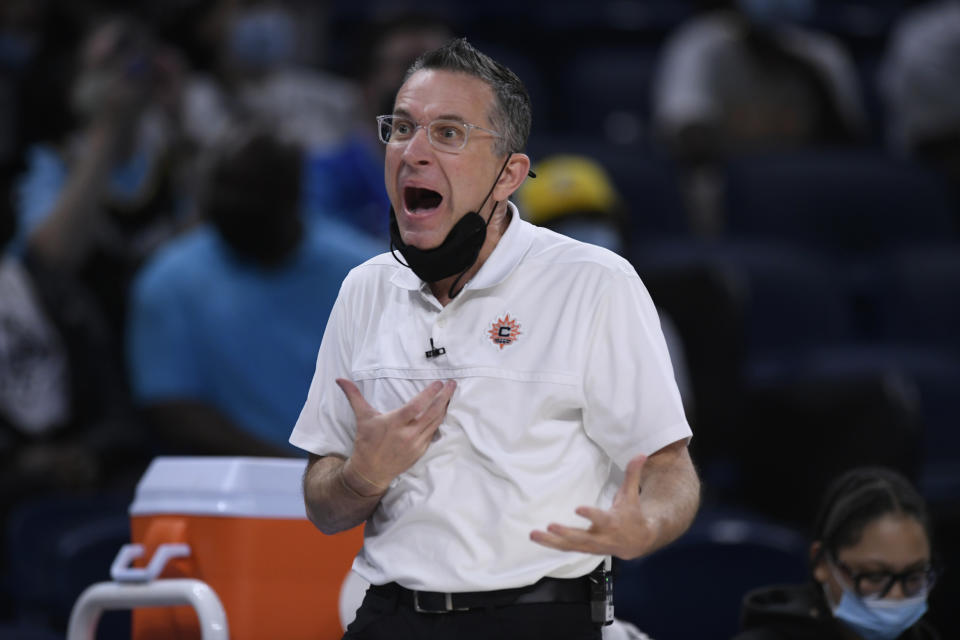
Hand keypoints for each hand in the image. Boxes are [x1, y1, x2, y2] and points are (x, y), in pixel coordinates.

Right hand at [337, 378, 455, 493]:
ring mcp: (416, 444)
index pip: (417, 406)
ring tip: (451, 394)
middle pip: (432, 413)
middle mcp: (408, 434)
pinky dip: (440, 421)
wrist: (370, 471)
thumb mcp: (362, 417)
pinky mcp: (421, 451)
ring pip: (436, 422)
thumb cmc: (366, 442)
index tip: (439, 382)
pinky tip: (444, 412)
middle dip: (445, 397)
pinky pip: (434, 433)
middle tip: (453, 384)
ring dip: (445, 408)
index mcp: (395, 423)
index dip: (429, 394)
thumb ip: (354, 396)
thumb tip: (340, 379)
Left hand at [529, 453, 656, 559]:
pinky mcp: (583, 549)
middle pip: (582, 538)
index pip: (602, 519)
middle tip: (551, 526)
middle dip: (566, 534)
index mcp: (613, 523)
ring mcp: (591, 546)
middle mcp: (601, 537)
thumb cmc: (631, 515)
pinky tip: (536, 537)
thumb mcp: (632, 495)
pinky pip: (565, 548)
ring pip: (569, 546)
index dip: (591, 515)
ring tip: (533, 534)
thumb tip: (640, 454)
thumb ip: (632, 475)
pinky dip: (551, 544)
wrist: (638, 542)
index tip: (578, 509)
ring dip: (551, 541)